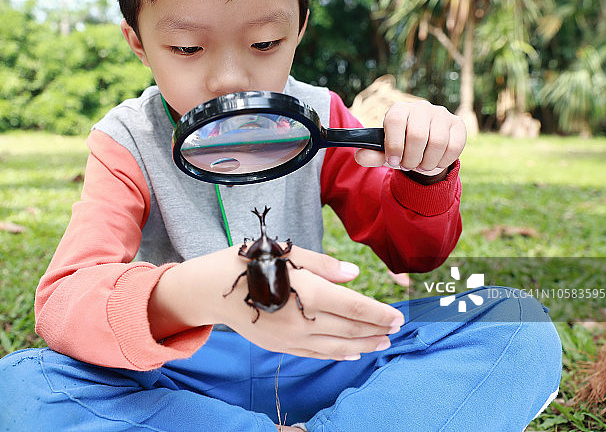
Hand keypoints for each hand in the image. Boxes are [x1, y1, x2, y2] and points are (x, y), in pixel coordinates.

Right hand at [151, 245, 404, 360]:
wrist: (207, 288)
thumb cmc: (246, 262)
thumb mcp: (285, 252)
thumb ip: (322, 264)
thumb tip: (353, 274)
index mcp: (305, 290)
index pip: (352, 306)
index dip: (378, 313)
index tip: (397, 316)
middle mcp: (300, 319)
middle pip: (348, 328)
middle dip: (375, 329)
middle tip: (397, 328)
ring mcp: (289, 337)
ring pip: (336, 345)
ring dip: (362, 345)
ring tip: (381, 343)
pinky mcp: (279, 346)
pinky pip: (315, 354)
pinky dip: (336, 354)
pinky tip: (350, 353)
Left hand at [355, 101, 465, 177]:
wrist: (426, 149)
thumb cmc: (402, 147)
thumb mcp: (385, 153)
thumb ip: (372, 154)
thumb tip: (359, 157)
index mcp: (399, 109)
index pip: (394, 121)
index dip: (393, 145)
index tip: (393, 161)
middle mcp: (421, 107)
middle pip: (417, 135)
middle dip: (411, 158)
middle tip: (408, 166)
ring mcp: (441, 114)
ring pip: (438, 142)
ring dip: (427, 162)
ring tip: (420, 166)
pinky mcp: (457, 125)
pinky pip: (454, 146)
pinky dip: (442, 161)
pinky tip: (435, 162)